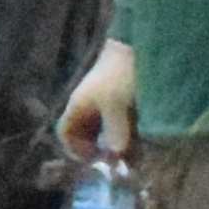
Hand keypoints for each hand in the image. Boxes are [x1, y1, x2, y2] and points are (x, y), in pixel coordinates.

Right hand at [58, 39, 138, 157]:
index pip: (66, 133)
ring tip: (135, 152)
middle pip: (86, 134)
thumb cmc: (120, 74)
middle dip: (100, 149)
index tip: (95, 161)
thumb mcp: (117, 105)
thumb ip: (115, 131)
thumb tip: (115, 157)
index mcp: (78, 105)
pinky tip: (142, 137)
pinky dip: (127, 132)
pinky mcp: (121, 99)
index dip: (75, 149)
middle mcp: (88, 106)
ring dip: (117, 142)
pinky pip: (119, 122)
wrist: (137, 47)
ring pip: (104, 129)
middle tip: (120, 161)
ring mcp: (104, 102)